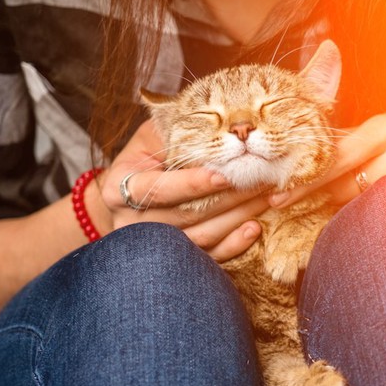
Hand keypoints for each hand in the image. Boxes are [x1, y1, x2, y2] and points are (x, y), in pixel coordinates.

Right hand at [95, 120, 266, 261]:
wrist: (132, 194)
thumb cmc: (148, 157)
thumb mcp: (152, 137)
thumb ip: (176, 132)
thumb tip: (220, 124)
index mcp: (120, 189)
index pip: (159, 189)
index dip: (192, 184)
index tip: (225, 175)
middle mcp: (133, 223)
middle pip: (186, 215)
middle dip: (228, 197)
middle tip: (262, 180)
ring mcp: (154, 247)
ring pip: (200, 238)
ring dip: (237, 218)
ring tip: (265, 198)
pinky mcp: (175, 260)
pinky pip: (208, 257)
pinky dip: (234, 244)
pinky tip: (255, 227)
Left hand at [268, 111, 385, 206]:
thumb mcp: (370, 130)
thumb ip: (338, 144)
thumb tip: (289, 165)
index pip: (337, 160)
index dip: (306, 182)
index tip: (277, 198)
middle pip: (347, 189)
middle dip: (323, 196)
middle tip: (302, 201)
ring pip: (364, 208)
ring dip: (347, 209)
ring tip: (348, 203)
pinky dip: (370, 219)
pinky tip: (366, 217)